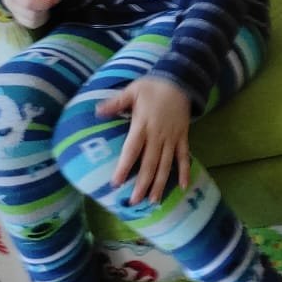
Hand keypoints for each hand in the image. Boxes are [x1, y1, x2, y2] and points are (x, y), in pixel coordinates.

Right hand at [0, 0, 62, 28]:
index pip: (28, 3)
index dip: (45, 3)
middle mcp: (11, 4)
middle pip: (32, 15)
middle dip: (46, 6)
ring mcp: (14, 12)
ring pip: (33, 22)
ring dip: (45, 12)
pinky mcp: (19, 17)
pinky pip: (32, 23)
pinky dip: (41, 16)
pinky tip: (42, 5)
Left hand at [96, 76, 191, 206]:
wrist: (180, 80)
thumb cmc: (153, 86)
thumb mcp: (133, 90)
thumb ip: (116, 103)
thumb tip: (97, 111)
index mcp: (143, 125)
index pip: (132, 150)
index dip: (124, 166)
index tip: (116, 183)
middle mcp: (158, 135)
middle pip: (149, 163)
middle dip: (142, 184)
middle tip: (134, 201)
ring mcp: (172, 137)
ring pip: (166, 164)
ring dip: (160, 183)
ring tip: (154, 201)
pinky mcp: (183, 137)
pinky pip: (184, 156)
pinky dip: (184, 171)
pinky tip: (182, 186)